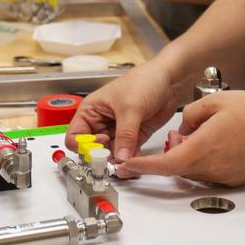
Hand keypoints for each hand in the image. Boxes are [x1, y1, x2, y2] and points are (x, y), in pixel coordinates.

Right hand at [65, 62, 180, 163]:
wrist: (169, 80)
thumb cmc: (144, 81)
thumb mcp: (131, 107)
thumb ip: (125, 134)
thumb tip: (120, 157)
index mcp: (91, 110)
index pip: (75, 136)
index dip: (84, 146)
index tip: (99, 148)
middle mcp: (101, 122)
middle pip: (93, 149)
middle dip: (102, 158)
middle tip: (114, 161)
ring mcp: (117, 131)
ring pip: (111, 154)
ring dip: (118, 161)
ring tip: (126, 164)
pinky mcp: (133, 137)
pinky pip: (127, 154)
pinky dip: (131, 160)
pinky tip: (136, 161)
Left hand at [118, 91, 244, 185]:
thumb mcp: (215, 101)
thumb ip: (190, 114)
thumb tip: (183, 127)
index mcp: (202, 148)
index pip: (164, 164)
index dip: (143, 166)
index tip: (128, 165)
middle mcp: (210, 167)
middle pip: (176, 167)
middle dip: (168, 154)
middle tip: (176, 134)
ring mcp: (222, 175)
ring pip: (191, 171)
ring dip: (185, 157)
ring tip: (198, 134)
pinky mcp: (232, 178)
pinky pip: (207, 173)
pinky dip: (201, 161)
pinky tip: (214, 143)